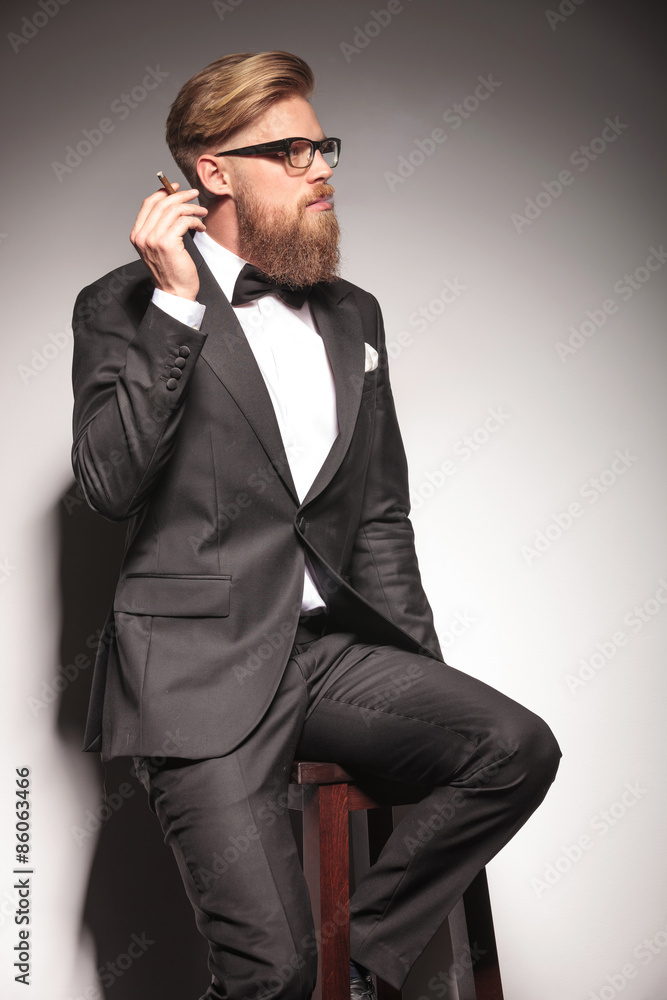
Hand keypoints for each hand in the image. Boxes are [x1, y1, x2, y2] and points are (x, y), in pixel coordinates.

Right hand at [130, 183, 207, 300]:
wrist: (175, 293)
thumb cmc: (171, 272)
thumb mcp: (159, 247)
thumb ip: (159, 228)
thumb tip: (172, 206)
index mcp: (137, 235)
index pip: (148, 204)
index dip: (163, 192)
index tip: (175, 187)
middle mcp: (143, 236)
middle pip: (162, 203)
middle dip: (180, 195)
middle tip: (194, 194)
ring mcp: (153, 239)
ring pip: (174, 210)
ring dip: (192, 208)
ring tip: (202, 212)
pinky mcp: (168, 243)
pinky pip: (184, 221)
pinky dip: (195, 221)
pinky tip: (201, 226)